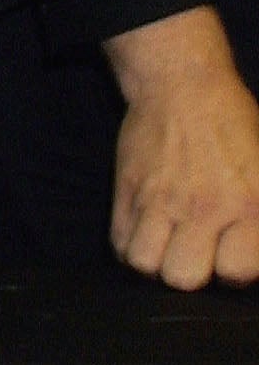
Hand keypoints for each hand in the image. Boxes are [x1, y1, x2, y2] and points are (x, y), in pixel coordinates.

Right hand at [108, 9, 258, 289]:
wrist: (183, 86)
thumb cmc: (234, 126)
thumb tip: (255, 248)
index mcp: (250, 203)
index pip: (237, 272)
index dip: (236, 271)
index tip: (234, 256)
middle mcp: (203, 207)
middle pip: (184, 278)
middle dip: (193, 273)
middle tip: (199, 253)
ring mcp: (159, 199)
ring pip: (145, 264)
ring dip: (157, 263)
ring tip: (170, 247)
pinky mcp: (126, 190)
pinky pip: (119, 242)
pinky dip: (132, 247)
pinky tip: (149, 234)